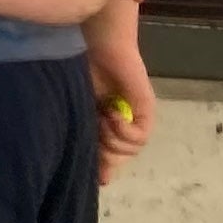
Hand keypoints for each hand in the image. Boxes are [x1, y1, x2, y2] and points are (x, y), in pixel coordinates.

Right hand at [87, 30, 156, 182]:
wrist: (94, 43)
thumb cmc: (77, 67)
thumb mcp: (76, 108)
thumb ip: (85, 137)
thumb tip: (100, 179)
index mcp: (101, 121)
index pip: (106, 156)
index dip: (101, 165)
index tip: (93, 171)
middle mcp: (120, 122)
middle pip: (118, 158)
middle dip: (106, 154)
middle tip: (96, 137)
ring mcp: (135, 117)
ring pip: (130, 150)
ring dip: (113, 140)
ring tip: (101, 119)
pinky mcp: (145, 111)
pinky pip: (139, 138)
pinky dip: (124, 131)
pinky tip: (112, 114)